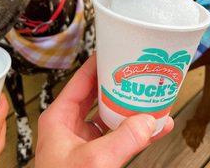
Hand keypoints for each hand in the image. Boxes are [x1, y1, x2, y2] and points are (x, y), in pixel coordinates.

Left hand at [35, 54, 173, 167]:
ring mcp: (82, 140)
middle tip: (134, 71)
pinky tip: (151, 126)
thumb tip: (149, 121)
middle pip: (96, 95)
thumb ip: (123, 139)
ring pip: (107, 115)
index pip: (80, 81)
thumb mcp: (94, 161)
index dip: (97, 65)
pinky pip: (115, 135)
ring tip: (146, 94)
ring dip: (127, 107)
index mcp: (59, 118)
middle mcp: (69, 125)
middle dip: (116, 84)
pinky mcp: (94, 155)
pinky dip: (132, 130)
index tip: (113, 52)